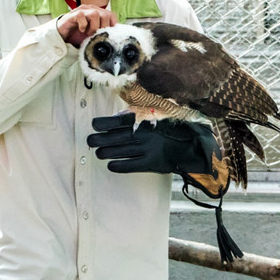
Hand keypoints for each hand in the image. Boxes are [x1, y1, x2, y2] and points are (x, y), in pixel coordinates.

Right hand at [57, 5, 117, 46]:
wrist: (61, 36)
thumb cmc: (77, 35)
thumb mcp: (92, 36)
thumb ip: (102, 34)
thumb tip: (113, 39)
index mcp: (97, 13)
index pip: (111, 15)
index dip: (112, 25)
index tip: (109, 35)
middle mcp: (90, 10)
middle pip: (105, 15)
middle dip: (102, 28)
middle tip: (96, 36)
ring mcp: (81, 11)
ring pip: (95, 14)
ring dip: (93, 27)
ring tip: (88, 34)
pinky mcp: (73, 14)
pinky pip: (81, 15)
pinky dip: (83, 25)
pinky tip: (81, 30)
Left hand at [87, 113, 221, 176]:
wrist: (189, 142)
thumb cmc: (167, 126)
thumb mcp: (153, 114)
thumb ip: (135, 115)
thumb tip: (114, 117)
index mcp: (142, 120)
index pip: (116, 121)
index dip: (103, 124)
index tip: (94, 125)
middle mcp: (142, 134)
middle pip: (114, 138)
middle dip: (99, 140)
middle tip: (90, 141)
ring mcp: (146, 148)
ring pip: (119, 151)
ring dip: (105, 152)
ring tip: (98, 153)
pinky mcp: (151, 163)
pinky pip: (131, 165)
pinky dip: (119, 165)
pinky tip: (110, 165)